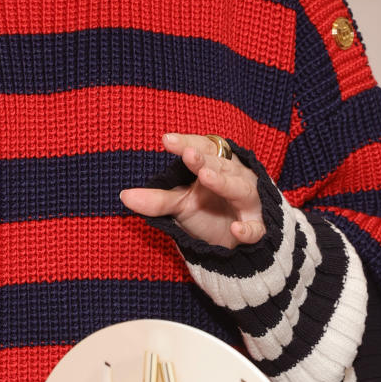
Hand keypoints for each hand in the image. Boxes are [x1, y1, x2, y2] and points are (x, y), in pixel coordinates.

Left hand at [120, 132, 265, 248]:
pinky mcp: (257, 227)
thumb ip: (156, 200)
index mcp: (216, 165)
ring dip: (224, 182)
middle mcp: (235, 177)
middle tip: (187, 154)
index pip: (203, 148)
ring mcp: (248, 202)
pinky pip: (256, 228)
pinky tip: (237, 229)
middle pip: (221, 164)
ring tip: (206, 177)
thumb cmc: (208, 212)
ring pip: (240, 189)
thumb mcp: (180, 205)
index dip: (186, 143)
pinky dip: (249, 229)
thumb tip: (123, 196)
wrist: (236, 242)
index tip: (165, 140)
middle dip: (205, 159)